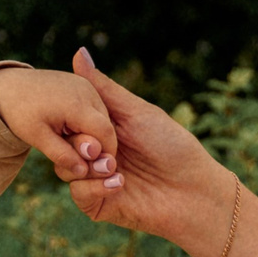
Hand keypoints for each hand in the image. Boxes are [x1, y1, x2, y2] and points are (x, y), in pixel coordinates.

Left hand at [0, 67, 117, 185]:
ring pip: (103, 116)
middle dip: (99, 144)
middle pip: (106, 125)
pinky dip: (88, 122)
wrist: (8, 87)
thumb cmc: (20, 113)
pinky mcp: (83, 84)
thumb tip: (83, 171)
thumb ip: (61, 155)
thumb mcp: (37, 137)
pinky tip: (70, 129)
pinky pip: (95, 107)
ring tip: (71, 141)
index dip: (104, 153)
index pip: (105, 133)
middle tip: (80, 158)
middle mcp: (86, 90)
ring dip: (93, 133)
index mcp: (77, 104)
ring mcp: (86, 85)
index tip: (93, 167)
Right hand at [62, 49, 239, 256]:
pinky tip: (120, 184)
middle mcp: (96, 153)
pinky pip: (78, 194)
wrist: (195, 192)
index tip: (81, 119)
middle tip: (99, 148)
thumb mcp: (137, 112)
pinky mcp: (99, 204)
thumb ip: (103, 88)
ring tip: (115, 167)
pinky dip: (95, 188)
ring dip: (88, 166)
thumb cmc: (173, 147)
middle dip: (79, 144)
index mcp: (102, 130)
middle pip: (61, 143)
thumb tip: (79, 52)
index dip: (69, 118)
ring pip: (65, 169)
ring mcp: (95, 179)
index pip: (69, 120)